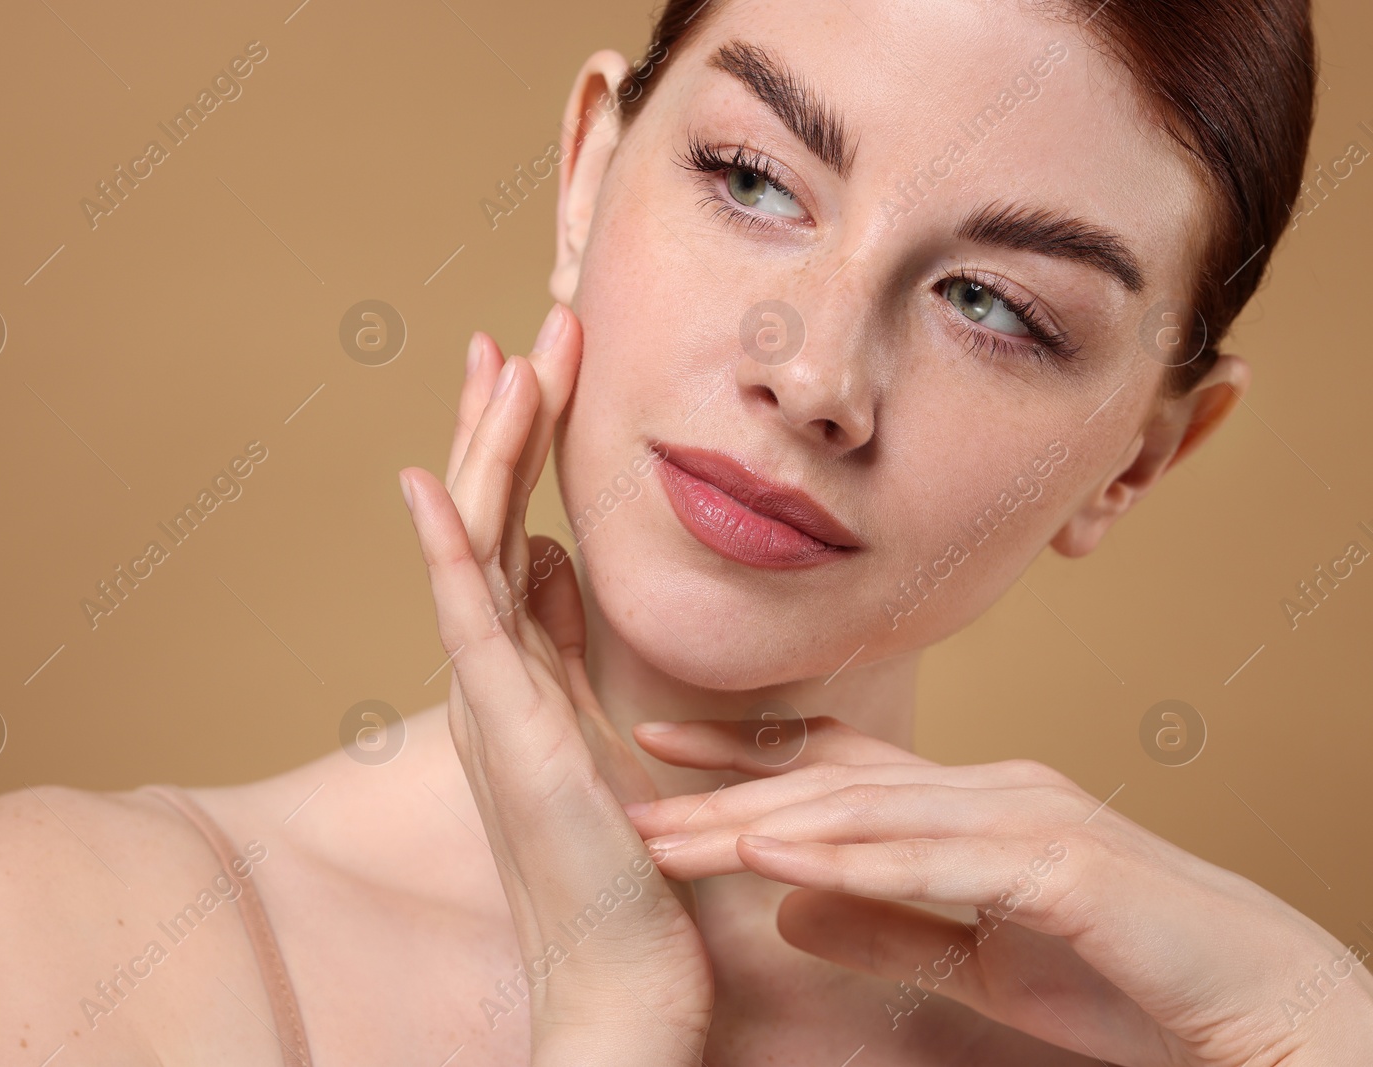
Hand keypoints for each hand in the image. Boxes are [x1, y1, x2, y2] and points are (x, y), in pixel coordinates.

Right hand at [401, 304, 711, 1065]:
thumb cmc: (614, 861)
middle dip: (510, 419)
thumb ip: (560, 637)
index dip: (525, 442)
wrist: (616, 973)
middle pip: (493, 516)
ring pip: (480, 546)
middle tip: (532, 327)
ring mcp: (489, 695)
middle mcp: (490, 667)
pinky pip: (467, 622)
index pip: (516, 524)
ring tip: (504, 358)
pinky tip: (431, 482)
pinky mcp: (504, 730)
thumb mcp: (590, 720)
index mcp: (516, 661)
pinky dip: (448, 548)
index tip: (545, 363)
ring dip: (490, 451)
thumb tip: (557, 558)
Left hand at [623, 716, 1372, 1065]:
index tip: (654, 751)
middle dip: (726, 788)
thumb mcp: (976, 955)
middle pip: (833, 782)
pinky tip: (773, 851)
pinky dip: (850, 853)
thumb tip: (784, 901)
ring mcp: (1024, 815)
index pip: (835, 770)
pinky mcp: (1056, 861)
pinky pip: (933, 857)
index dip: (744, 759)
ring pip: (868, 810)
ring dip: (763, 816)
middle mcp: (987, 791)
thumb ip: (885, 922)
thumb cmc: (1125, 976)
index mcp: (966, 808)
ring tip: (672, 824)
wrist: (1255, 1007)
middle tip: (629, 787)